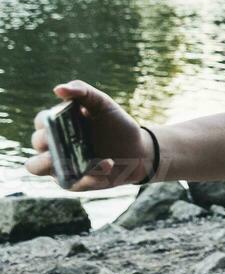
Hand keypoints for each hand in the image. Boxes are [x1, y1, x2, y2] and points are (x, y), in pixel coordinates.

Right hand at [25, 81, 152, 190]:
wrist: (138, 150)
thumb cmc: (116, 125)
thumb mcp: (103, 104)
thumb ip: (83, 92)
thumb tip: (58, 89)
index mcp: (58, 125)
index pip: (41, 121)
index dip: (46, 121)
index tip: (60, 119)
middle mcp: (54, 145)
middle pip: (35, 144)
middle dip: (45, 141)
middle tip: (62, 140)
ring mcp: (61, 165)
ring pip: (37, 167)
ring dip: (51, 163)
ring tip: (72, 160)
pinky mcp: (75, 182)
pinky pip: (72, 184)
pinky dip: (88, 177)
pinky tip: (107, 165)